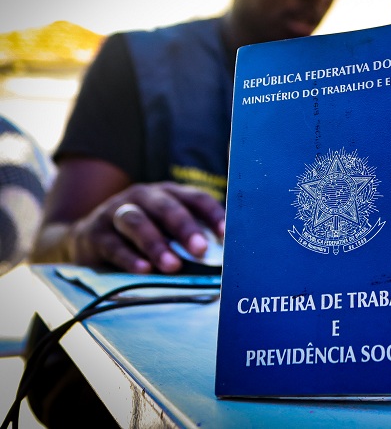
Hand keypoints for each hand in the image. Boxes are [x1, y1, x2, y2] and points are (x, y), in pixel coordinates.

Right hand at [69, 182, 224, 273]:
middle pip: (166, 207)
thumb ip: (191, 239)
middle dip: (185, 228)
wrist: (88, 239)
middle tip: (201, 249)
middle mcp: (143, 196)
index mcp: (168, 194)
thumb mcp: (167, 230)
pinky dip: (129, 258)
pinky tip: (143, 270)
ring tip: (173, 266)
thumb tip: (222, 262)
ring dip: (156, 244)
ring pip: (137, 222)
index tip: (226, 235)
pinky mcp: (95, 233)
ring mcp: (116, 212)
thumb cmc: (143, 235)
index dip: (213, 214)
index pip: (195, 198)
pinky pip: (113, 244)